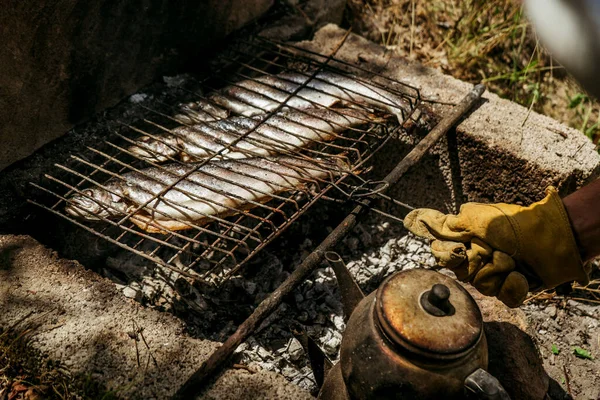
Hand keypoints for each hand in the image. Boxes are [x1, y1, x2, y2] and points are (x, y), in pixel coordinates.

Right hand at [404, 187, 589, 307]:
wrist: (550, 239)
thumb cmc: (513, 224)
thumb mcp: (475, 218)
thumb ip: (444, 225)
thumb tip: (414, 219)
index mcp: (466, 242)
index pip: (442, 255)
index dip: (451, 254)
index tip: (464, 246)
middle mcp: (477, 259)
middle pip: (461, 273)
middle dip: (478, 260)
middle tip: (493, 248)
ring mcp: (494, 275)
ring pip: (480, 285)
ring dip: (497, 269)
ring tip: (512, 259)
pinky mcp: (510, 290)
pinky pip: (501, 297)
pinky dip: (512, 285)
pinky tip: (520, 274)